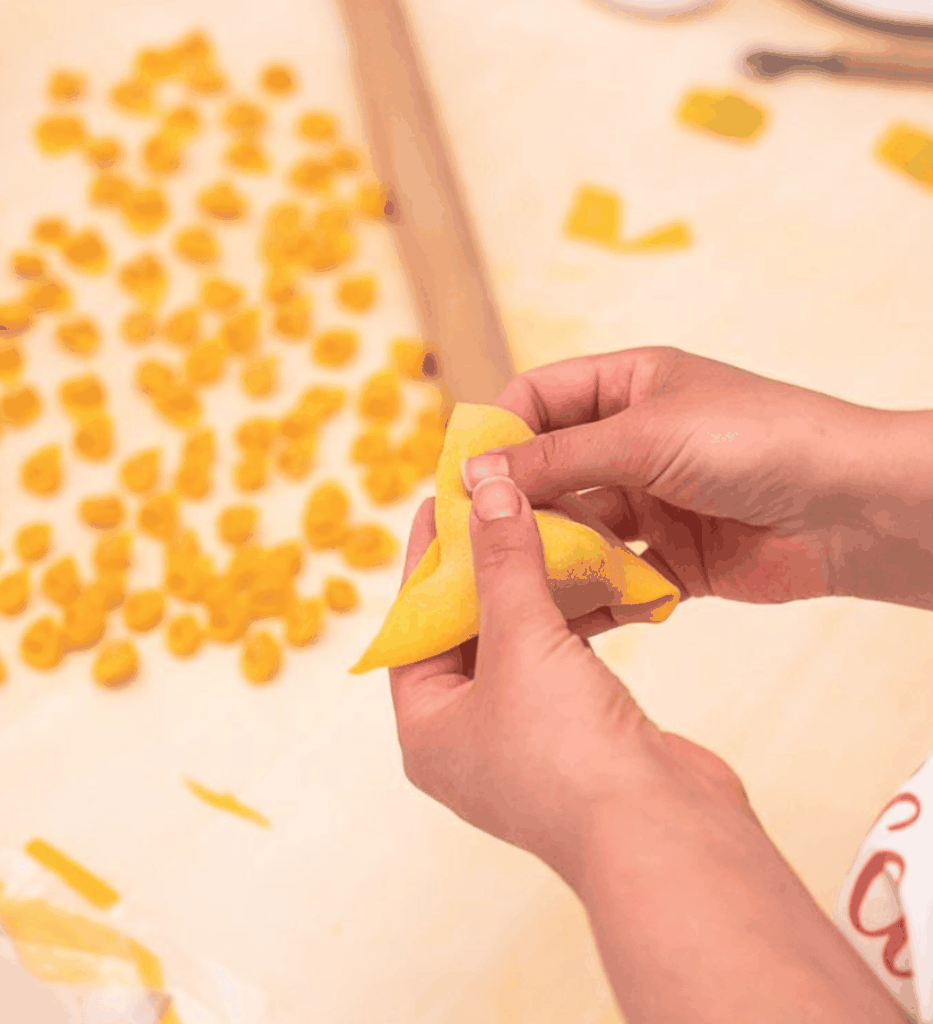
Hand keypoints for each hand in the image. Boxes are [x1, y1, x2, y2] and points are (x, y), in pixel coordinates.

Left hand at [388, 482, 751, 887]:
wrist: (662, 832)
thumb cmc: (565, 752)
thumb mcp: (521, 643)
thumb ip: (504, 565)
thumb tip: (489, 492)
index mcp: (427, 729)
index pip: (412, 627)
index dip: (426, 561)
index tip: (442, 503)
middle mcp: (469, 739)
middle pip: (463, 633)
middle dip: (479, 568)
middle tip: (490, 504)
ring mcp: (526, 739)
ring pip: (516, 644)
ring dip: (527, 588)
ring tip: (535, 523)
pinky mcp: (578, 733)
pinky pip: (560, 658)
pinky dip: (567, 617)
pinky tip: (580, 572)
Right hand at [461, 346, 883, 632]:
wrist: (852, 509)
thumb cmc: (756, 441)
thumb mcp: (645, 435)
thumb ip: (558, 458)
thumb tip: (476, 471)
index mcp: (628, 386)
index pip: (539, 399)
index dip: (498, 433)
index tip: (463, 477)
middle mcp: (634, 442)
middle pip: (552, 470)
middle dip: (515, 504)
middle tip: (474, 543)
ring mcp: (654, 501)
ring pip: (579, 528)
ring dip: (550, 553)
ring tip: (511, 584)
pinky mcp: (674, 557)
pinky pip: (618, 575)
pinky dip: (592, 594)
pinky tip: (562, 614)